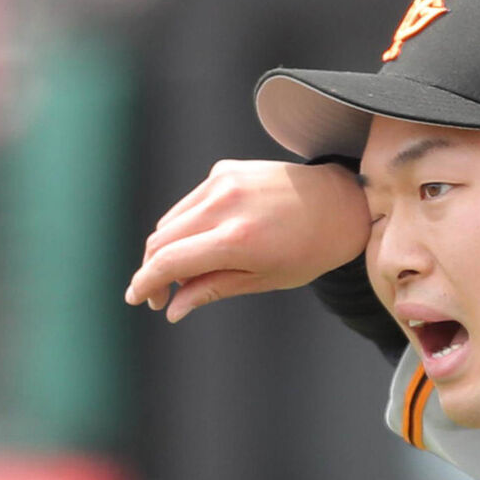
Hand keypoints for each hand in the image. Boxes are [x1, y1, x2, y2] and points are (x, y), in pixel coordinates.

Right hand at [126, 159, 370, 322]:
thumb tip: (173, 309)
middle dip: (153, 270)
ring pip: (171, 220)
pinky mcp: (225, 169)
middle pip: (161, 239)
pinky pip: (191, 203)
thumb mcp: (264, 279)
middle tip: (160, 297)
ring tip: (186, 273)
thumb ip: (213, 290)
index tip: (138, 299)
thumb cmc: (310, 250)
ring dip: (168, 248)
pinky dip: (188, 225)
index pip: (169, 261)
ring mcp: (222, 181)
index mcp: (236, 239)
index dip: (146, 282)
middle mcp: (224, 204)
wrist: (341, 203)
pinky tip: (208, 242)